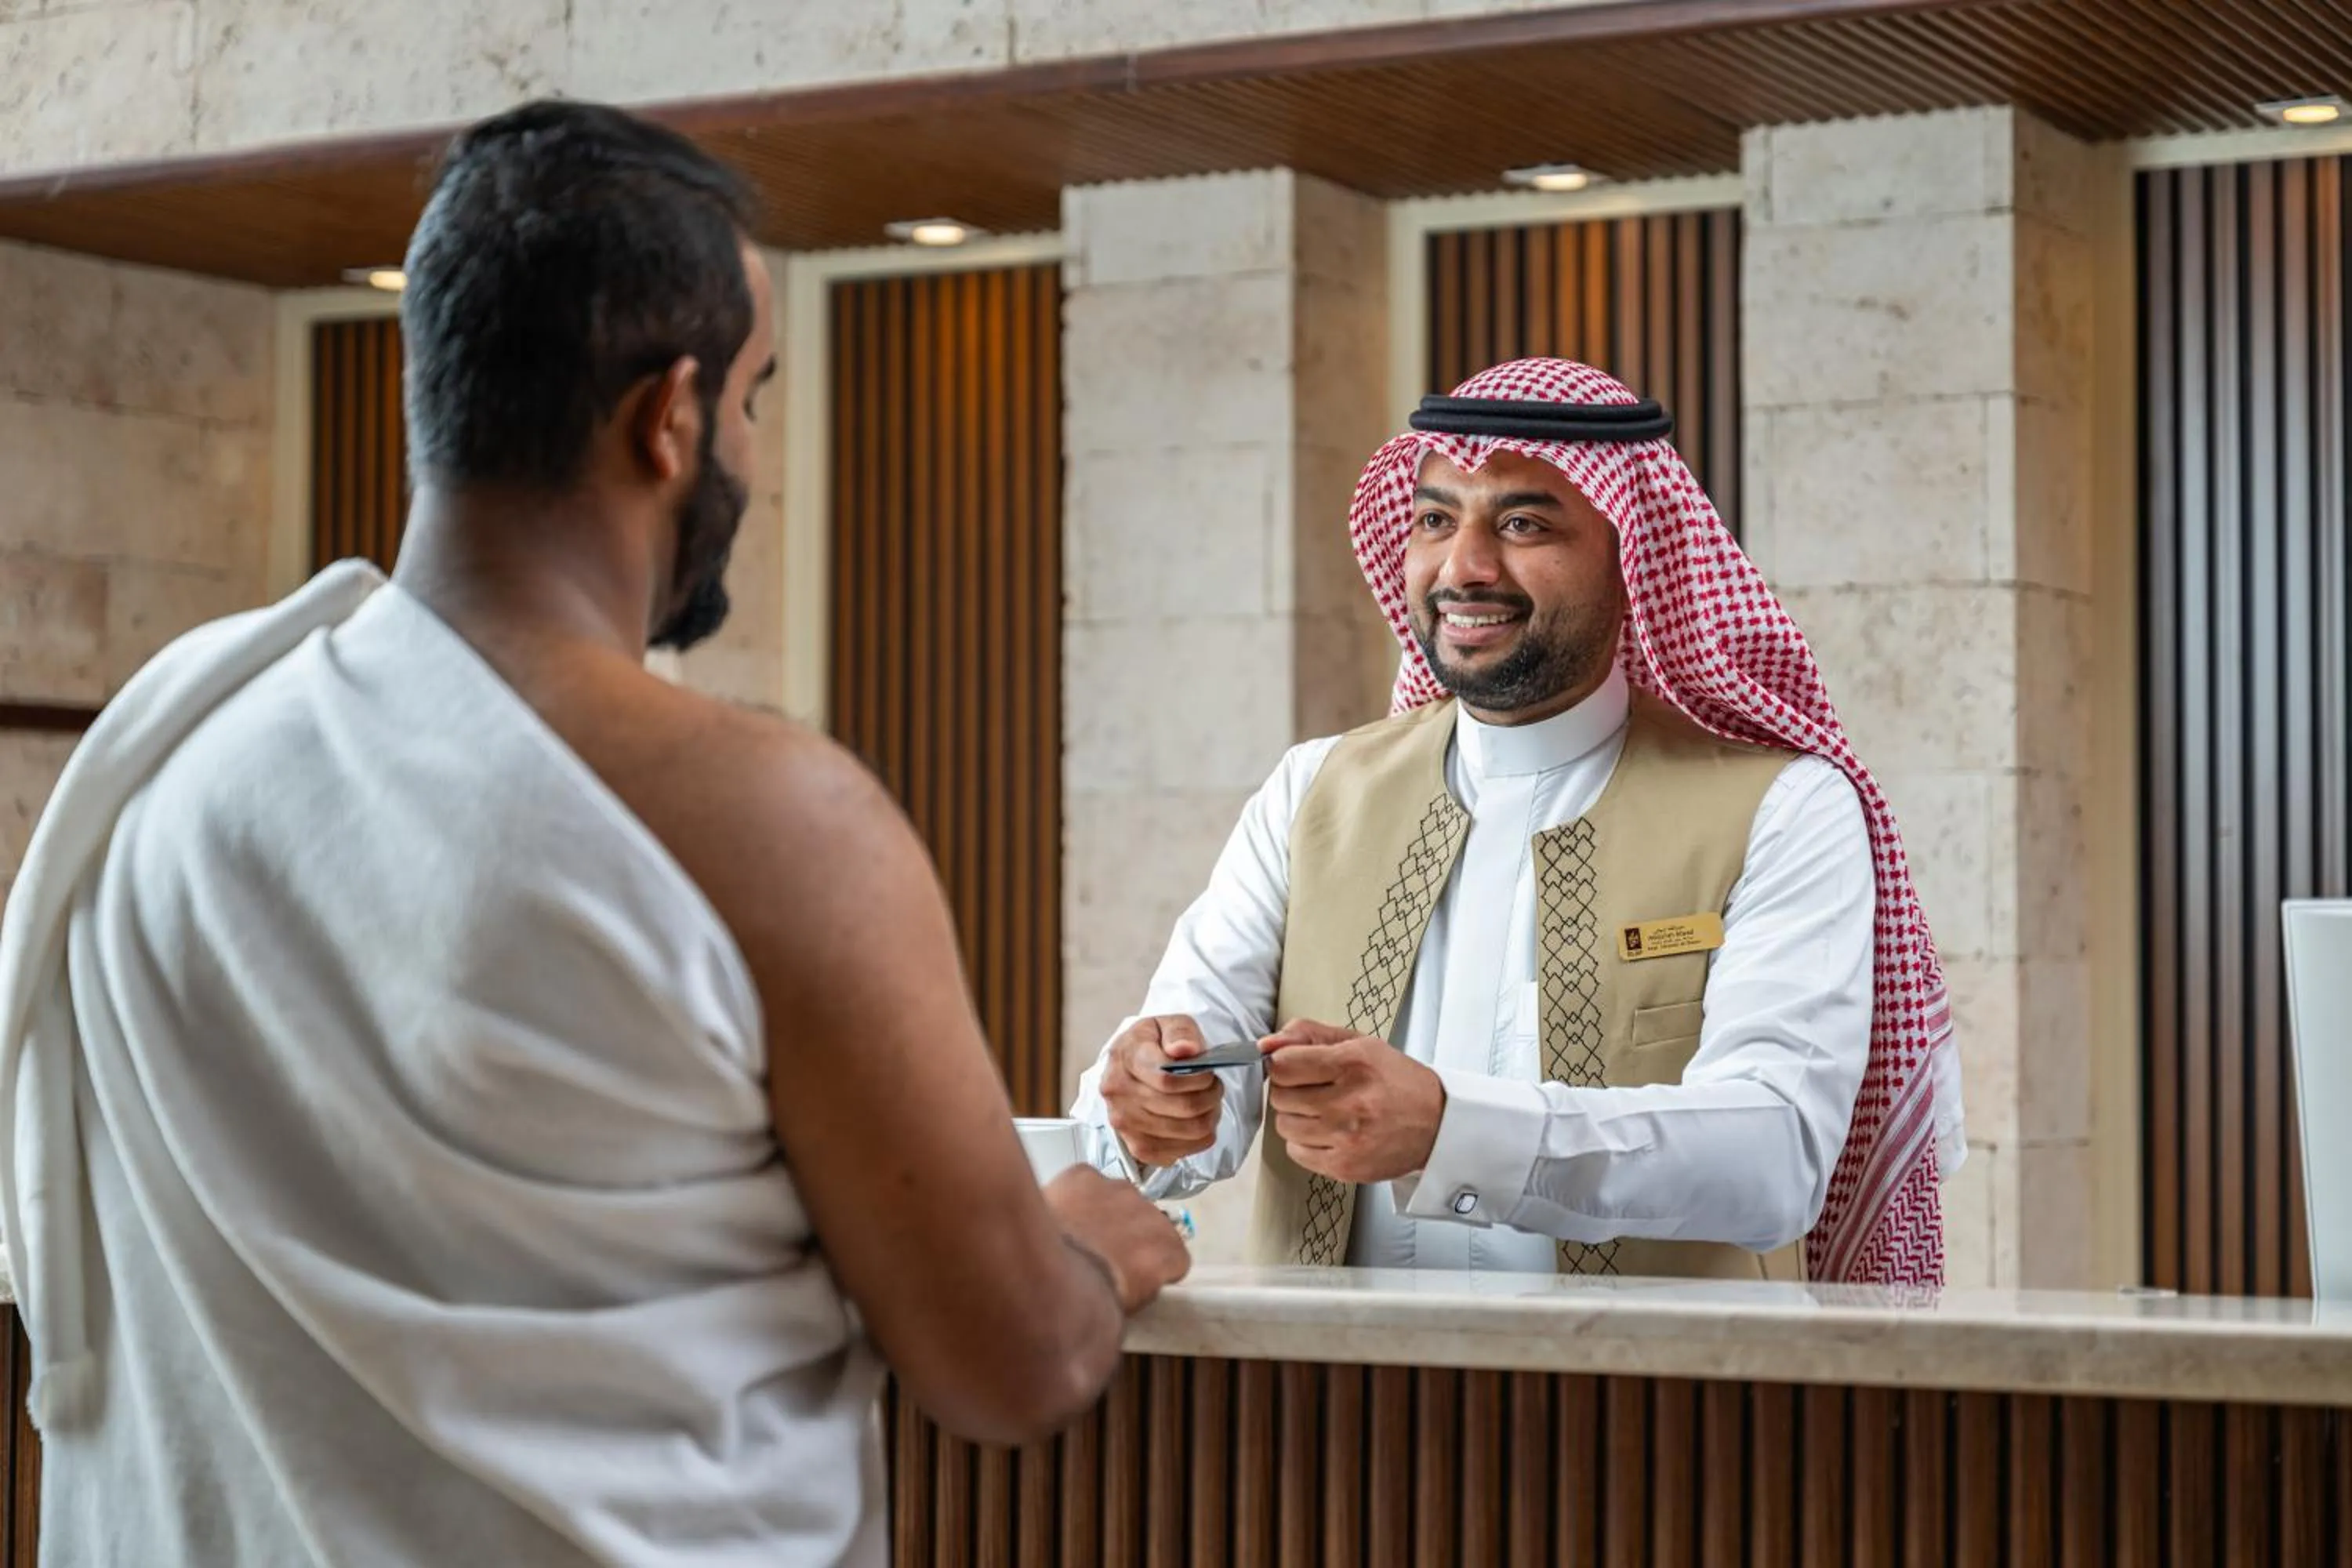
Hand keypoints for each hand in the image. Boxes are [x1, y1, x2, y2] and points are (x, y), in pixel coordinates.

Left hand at [1043, 1166, 1191, 1313]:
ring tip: (1077, 1234)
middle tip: (1101, 1254)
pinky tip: (1060, 1215)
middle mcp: (1150, 1213)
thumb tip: (1138, 1279)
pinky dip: (1073, 1195)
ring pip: (1116, 1198)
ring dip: (1102, 1212)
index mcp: (1168, 1250)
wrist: (1046, 1276)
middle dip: (1127, 1234)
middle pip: (1145, 1221)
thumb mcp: (1130, 1307)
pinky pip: (1083, 1182)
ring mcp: (1118, 1190)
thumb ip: (1146, 1285)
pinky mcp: (1084, 1176)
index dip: (1153, 1264)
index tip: (1136, 1272)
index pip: (1174, 1254)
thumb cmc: (1086, 1299)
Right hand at [1098, 1015, 1224, 1165]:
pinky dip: (1199, 1137)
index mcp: (1124, 1057)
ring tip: (1208, 1101)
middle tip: (1214, 1086)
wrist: (1132, 1068)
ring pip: (1187, 1130)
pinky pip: (1182, 1151)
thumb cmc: (1154, 1045)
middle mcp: (1117, 1094)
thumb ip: (1180, 1032)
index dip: (1197, 1078)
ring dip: (1209, 1116)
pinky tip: (1196, 1119)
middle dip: (1209, 1096)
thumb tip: (1186, 1050)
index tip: (1208, 1073)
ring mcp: (1125, 1124)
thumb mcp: (1168, 1024)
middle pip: (1181, 1107)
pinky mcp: (1138, 1147)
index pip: (1166, 1078)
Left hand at [1261, 1018, 1445, 1184]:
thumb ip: (1309, 1035)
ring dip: (1297, 1117)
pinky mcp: (1345, 1167)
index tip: (1294, 1066)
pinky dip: (1305, 1142)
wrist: (1436, 1124)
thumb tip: (1266, 1045)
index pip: (1284, 1065)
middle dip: (1291, 1090)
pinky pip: (1296, 1152)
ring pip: (1284, 1125)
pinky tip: (1328, 1133)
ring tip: (1323, 1111)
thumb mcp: (1359, 1043)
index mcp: (1354, 1063)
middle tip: (1314, 1089)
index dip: (1284, 1064)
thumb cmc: (1396, 1081)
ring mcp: (1347, 1138)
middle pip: (1281, 1096)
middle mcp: (1350, 1101)